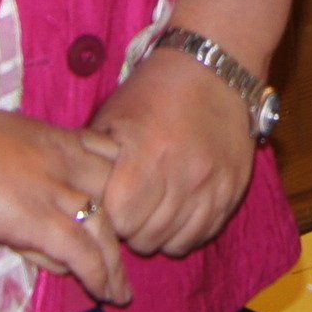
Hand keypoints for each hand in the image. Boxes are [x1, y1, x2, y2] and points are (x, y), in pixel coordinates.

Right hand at [0, 107, 132, 302]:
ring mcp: (55, 191)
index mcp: (52, 136)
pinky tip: (106, 293)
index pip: (106, 156)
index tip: (114, 209)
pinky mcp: (39, 222)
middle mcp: (64, 161)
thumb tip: (1, 173)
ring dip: (115, 265)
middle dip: (123, 226)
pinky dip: (99, 276)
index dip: (114, 184)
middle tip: (124, 256)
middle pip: (115, 194)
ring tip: (120, 291)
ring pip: (106, 231)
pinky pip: (83, 254)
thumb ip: (8, 156)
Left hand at [88, 42, 266, 260]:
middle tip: (131, 209)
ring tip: (154, 211)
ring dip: (160, 233)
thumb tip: (78, 197)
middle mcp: (183, 176)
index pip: (120, 220)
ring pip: (177, 243)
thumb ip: (95, 161)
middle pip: (147, 237)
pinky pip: (206, 233)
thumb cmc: (154, 91)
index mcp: (147, 156)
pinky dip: (188, 230)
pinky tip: (178, 210)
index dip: (110, 216)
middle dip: (133, 229)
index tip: (110, 204)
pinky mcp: (233, 189)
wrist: (214, 68)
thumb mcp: (113, 117)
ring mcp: (212, 186)